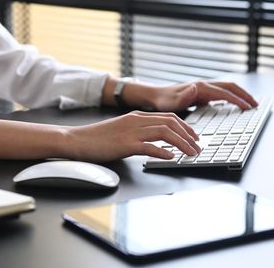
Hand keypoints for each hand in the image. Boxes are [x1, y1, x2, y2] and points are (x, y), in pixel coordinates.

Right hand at [65, 110, 200, 161]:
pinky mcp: (124, 144)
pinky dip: (163, 151)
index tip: (194, 137)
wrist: (76, 140)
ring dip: (182, 144)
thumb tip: (159, 142)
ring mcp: (131, 131)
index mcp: (137, 115)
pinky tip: (171, 157)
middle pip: (171, 122)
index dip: (185, 127)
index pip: (169, 117)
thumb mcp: (122, 130)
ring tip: (190, 154)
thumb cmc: (97, 138)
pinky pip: (149, 146)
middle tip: (198, 147)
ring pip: (164, 133)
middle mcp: (136, 120)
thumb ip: (140, 132)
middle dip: (188, 135)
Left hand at [148, 81, 258, 111]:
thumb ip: (184, 97)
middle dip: (244, 95)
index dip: (238, 100)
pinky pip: (221, 92)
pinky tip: (235, 104)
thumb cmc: (163, 101)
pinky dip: (232, 96)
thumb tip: (195, 87)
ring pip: (227, 88)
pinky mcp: (202, 92)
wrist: (155, 96)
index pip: (224, 93)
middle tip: (256, 105)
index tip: (249, 107)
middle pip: (230, 87)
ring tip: (250, 104)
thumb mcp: (172, 102)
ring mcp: (203, 88)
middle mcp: (204, 85)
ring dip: (240, 94)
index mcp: (200, 88)